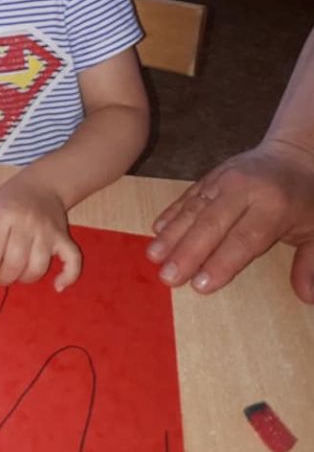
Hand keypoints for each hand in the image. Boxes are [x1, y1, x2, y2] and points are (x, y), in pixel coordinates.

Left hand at [0, 174, 81, 296]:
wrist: (44, 183)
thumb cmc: (10, 199)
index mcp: (3, 215)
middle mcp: (26, 223)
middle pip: (13, 264)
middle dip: (1, 279)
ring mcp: (48, 231)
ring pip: (37, 269)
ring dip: (23, 279)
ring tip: (15, 273)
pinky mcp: (65, 237)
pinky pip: (72, 261)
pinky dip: (68, 277)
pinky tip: (57, 286)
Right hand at [146, 141, 313, 302]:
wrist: (292, 154)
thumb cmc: (305, 200)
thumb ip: (310, 263)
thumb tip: (307, 297)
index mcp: (274, 205)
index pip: (244, 239)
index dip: (221, 262)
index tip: (200, 284)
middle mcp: (244, 189)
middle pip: (211, 224)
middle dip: (187, 252)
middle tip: (167, 277)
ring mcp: (223, 179)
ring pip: (194, 209)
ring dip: (172, 235)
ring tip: (153, 257)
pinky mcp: (209, 176)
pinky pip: (187, 196)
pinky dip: (171, 214)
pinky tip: (157, 232)